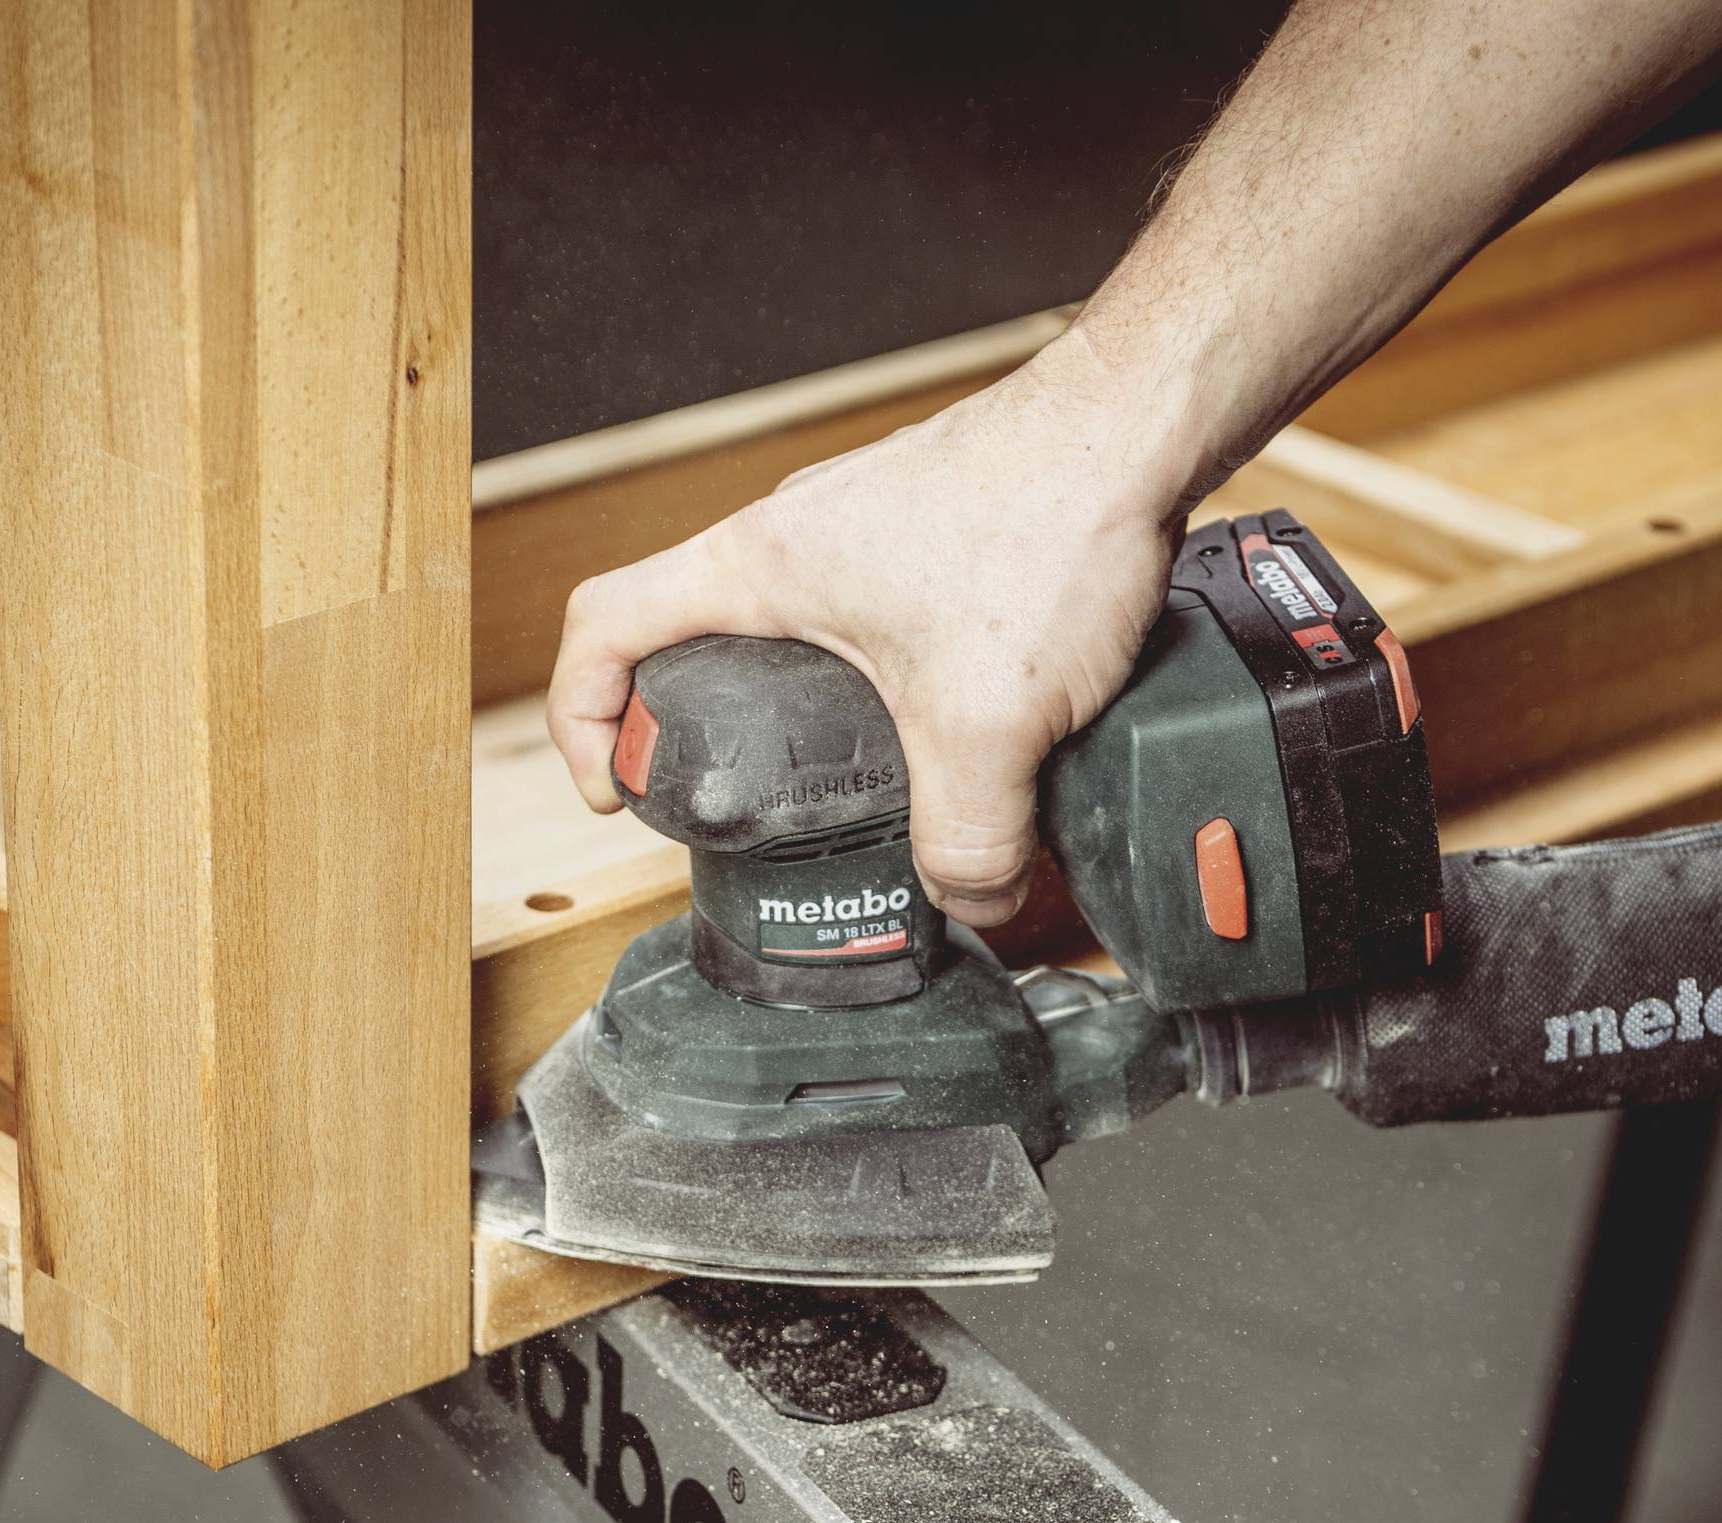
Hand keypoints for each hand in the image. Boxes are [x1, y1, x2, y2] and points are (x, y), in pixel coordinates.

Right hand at [545, 332, 1191, 927]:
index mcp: (758, 569)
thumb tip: (971, 900)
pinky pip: (875, 617)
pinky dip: (890, 681)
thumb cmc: (1044, 519)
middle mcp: (795, 538)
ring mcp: (863, 529)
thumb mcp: (988, 725)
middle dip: (701, 729)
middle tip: (740, 807)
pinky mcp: (933, 531)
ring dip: (807, 707)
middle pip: (692, 636)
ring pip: (794, 630)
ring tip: (860, 783)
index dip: (582, 717)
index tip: (614, 790)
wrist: (1139, 423)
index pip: (604, 626)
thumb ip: (968, 840)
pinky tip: (959, 724)